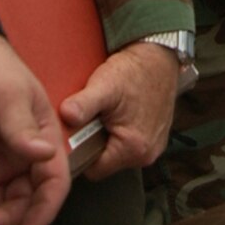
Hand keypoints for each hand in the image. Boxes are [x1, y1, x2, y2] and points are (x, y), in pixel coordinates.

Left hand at [58, 40, 181, 179]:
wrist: (159, 55)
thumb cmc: (133, 71)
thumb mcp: (104, 85)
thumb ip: (83, 104)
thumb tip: (65, 116)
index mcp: (134, 149)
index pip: (94, 169)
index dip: (81, 151)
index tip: (78, 131)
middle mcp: (148, 154)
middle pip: (107, 162)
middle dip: (96, 143)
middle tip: (95, 117)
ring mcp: (155, 147)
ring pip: (118, 154)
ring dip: (109, 137)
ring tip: (108, 113)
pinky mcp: (157, 137)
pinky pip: (131, 144)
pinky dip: (123, 132)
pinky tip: (121, 113)